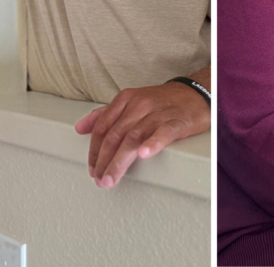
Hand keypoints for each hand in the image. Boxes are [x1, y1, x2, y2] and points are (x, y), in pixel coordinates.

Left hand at [73, 81, 209, 187]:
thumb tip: (79, 128)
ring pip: (133, 137)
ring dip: (120, 161)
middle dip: (104, 160)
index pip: (103, 127)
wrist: (194, 94)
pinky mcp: (176, 122)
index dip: (94, 150)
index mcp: (125, 100)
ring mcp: (158, 113)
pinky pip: (163, 133)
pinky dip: (152, 144)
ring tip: (111, 178)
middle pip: (115, 135)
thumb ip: (104, 115)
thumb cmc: (159, 102)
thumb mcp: (130, 103)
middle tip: (99, 179)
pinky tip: (144, 155)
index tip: (92, 168)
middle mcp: (139, 105)